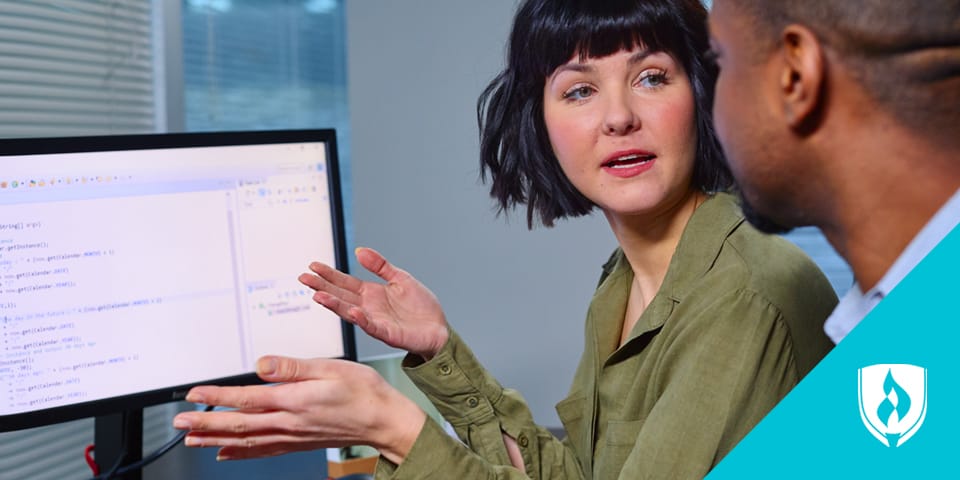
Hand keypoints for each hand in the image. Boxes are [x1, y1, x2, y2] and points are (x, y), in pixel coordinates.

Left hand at [172, 356, 425, 463]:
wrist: (383, 421)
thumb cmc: (363, 391)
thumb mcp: (331, 368)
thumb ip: (293, 367)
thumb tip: (262, 365)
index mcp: (295, 400)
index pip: (247, 399)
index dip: (217, 397)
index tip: (194, 394)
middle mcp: (289, 422)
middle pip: (239, 424)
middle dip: (205, 422)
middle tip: (179, 421)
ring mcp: (292, 435)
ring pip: (246, 440)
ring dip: (215, 439)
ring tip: (191, 437)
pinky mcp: (298, 443)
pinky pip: (263, 450)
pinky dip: (241, 452)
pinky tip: (226, 453)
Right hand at [299, 247, 448, 359]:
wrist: (439, 329)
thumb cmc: (421, 307)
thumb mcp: (400, 278)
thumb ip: (380, 266)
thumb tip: (359, 250)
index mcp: (371, 293)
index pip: (344, 282)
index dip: (329, 274)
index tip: (313, 266)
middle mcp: (368, 307)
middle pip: (340, 295)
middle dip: (322, 287)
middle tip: (304, 278)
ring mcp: (375, 321)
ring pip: (349, 311)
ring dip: (333, 304)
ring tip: (318, 296)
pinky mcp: (386, 333)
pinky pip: (370, 325)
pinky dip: (360, 318)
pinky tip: (351, 311)